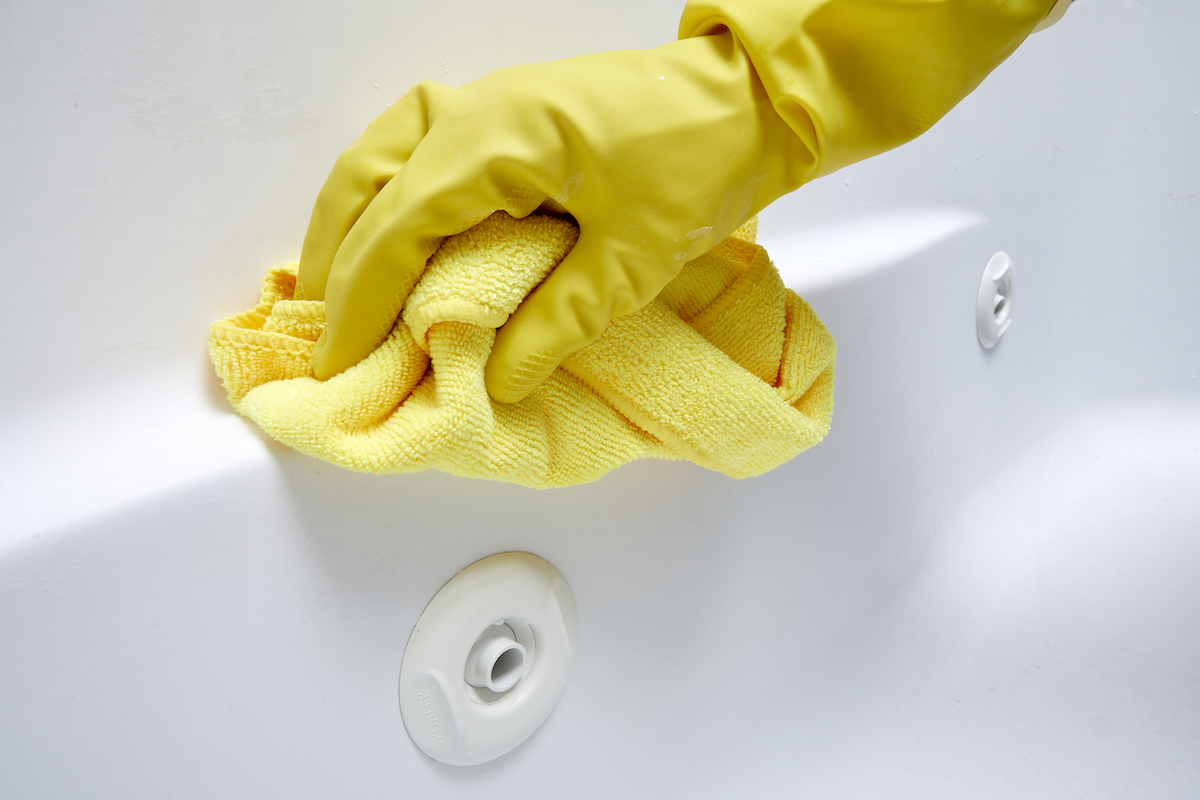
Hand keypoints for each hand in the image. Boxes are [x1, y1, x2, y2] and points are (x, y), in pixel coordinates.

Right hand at [296, 30, 811, 401]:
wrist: (745, 101)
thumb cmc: (697, 166)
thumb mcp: (631, 262)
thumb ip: (557, 324)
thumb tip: (494, 381)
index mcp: (495, 141)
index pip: (395, 229)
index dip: (359, 303)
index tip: (338, 362)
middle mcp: (471, 108)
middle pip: (365, 184)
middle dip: (333, 263)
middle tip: (323, 336)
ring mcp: (484, 98)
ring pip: (378, 154)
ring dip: (346, 221)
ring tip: (332, 288)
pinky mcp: (504, 109)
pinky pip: (414, 146)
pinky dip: (384, 193)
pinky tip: (385, 232)